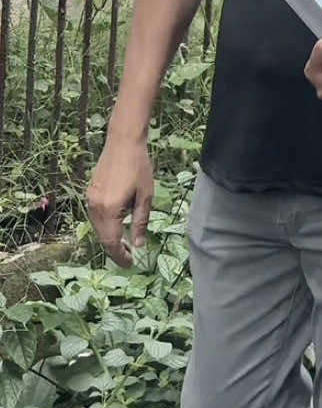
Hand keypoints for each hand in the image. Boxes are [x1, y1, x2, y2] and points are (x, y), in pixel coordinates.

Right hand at [86, 136, 155, 267]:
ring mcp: (90, 200)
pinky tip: (116, 225)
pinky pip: (95, 216)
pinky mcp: (90, 193)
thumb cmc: (139, 167)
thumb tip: (138, 245)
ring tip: (124, 243)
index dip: (120, 256)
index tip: (129, 264)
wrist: (123, 142)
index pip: (112, 242)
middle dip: (114, 250)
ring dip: (109, 238)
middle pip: (102, 238)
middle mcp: (95, 208)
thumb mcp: (145, 195)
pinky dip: (104, 226)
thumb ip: (140, 221)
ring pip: (97, 228)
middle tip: (128, 257)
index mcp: (110, 210)